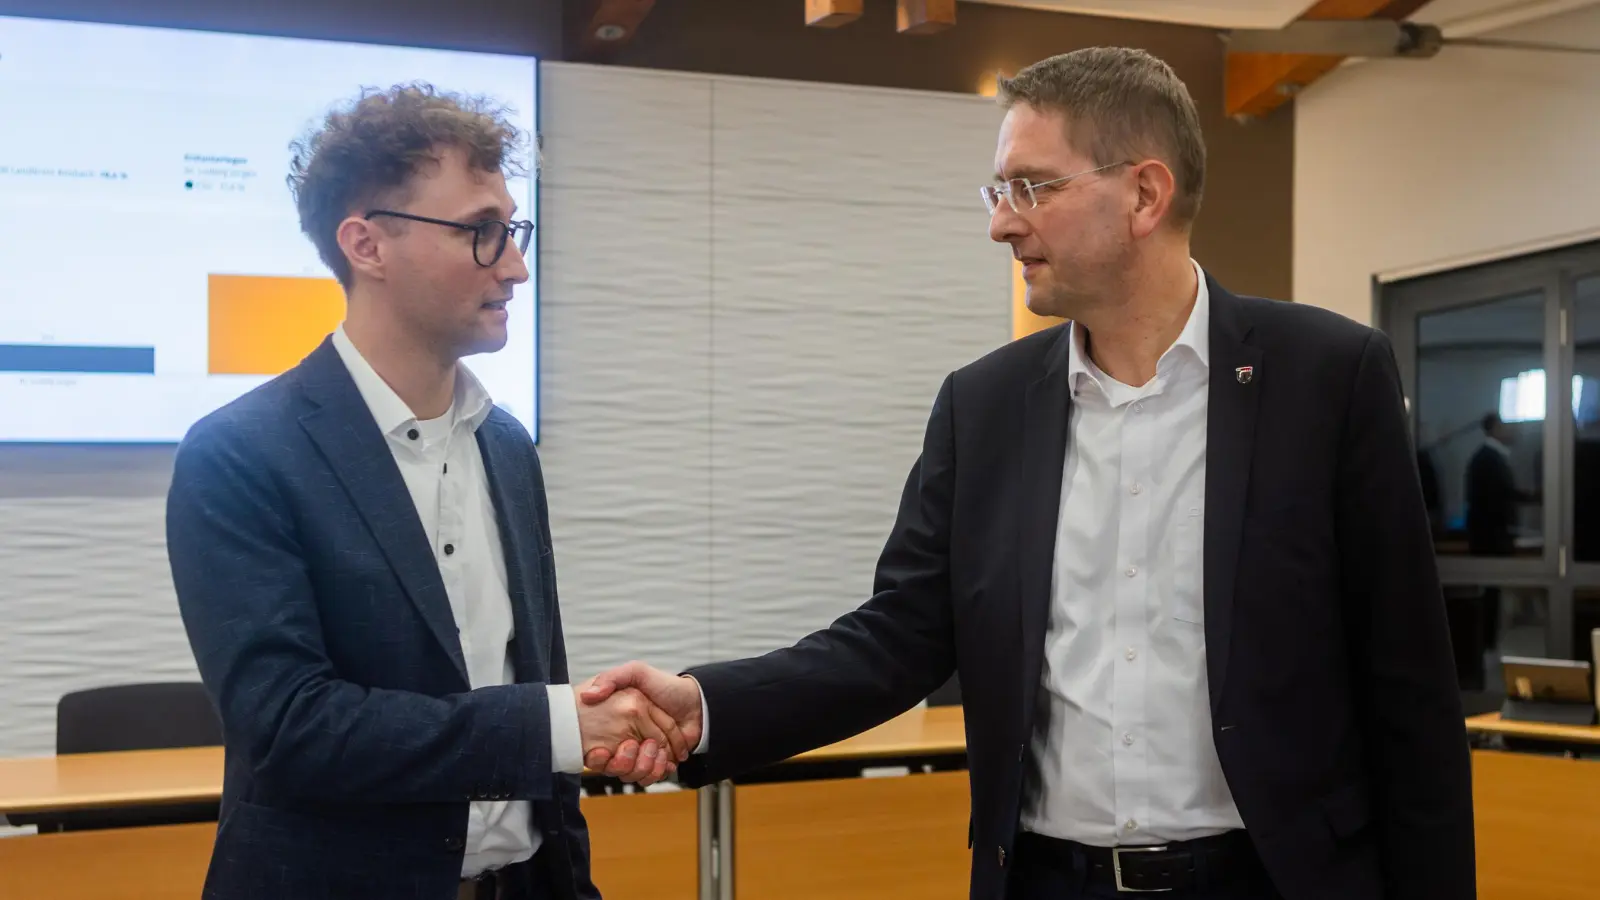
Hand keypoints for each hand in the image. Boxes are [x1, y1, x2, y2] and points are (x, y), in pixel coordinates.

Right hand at [579, 661, 703, 780]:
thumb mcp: (637, 673)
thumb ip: (612, 678)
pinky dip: (658, 773)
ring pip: (633, 773)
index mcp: (617, 722)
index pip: (600, 747)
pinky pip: (651, 777)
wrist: (697, 702)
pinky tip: (666, 762)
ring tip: (656, 753)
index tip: (600, 752)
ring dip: (643, 768)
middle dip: (624, 762)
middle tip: (632, 747)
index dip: (599, 755)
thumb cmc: (667, 686)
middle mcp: (627, 738)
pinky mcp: (658, 762)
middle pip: (616, 764)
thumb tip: (589, 695)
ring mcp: (643, 752)